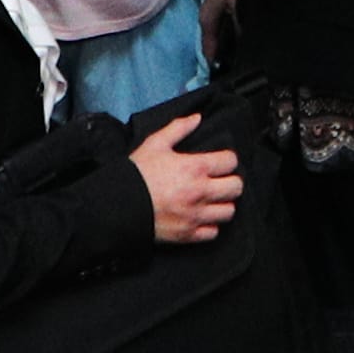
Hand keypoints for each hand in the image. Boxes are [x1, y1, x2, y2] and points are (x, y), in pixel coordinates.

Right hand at [131, 114, 245, 245]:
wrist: (117, 206)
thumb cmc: (136, 174)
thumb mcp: (155, 144)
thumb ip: (178, 128)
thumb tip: (197, 118)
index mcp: (195, 168)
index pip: (231, 161)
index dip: (227, 159)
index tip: (219, 162)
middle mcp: (200, 192)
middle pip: (236, 187)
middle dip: (230, 181)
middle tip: (219, 180)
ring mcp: (195, 215)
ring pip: (229, 211)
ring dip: (223, 204)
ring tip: (212, 200)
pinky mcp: (188, 234)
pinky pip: (213, 232)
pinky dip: (210, 225)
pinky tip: (201, 216)